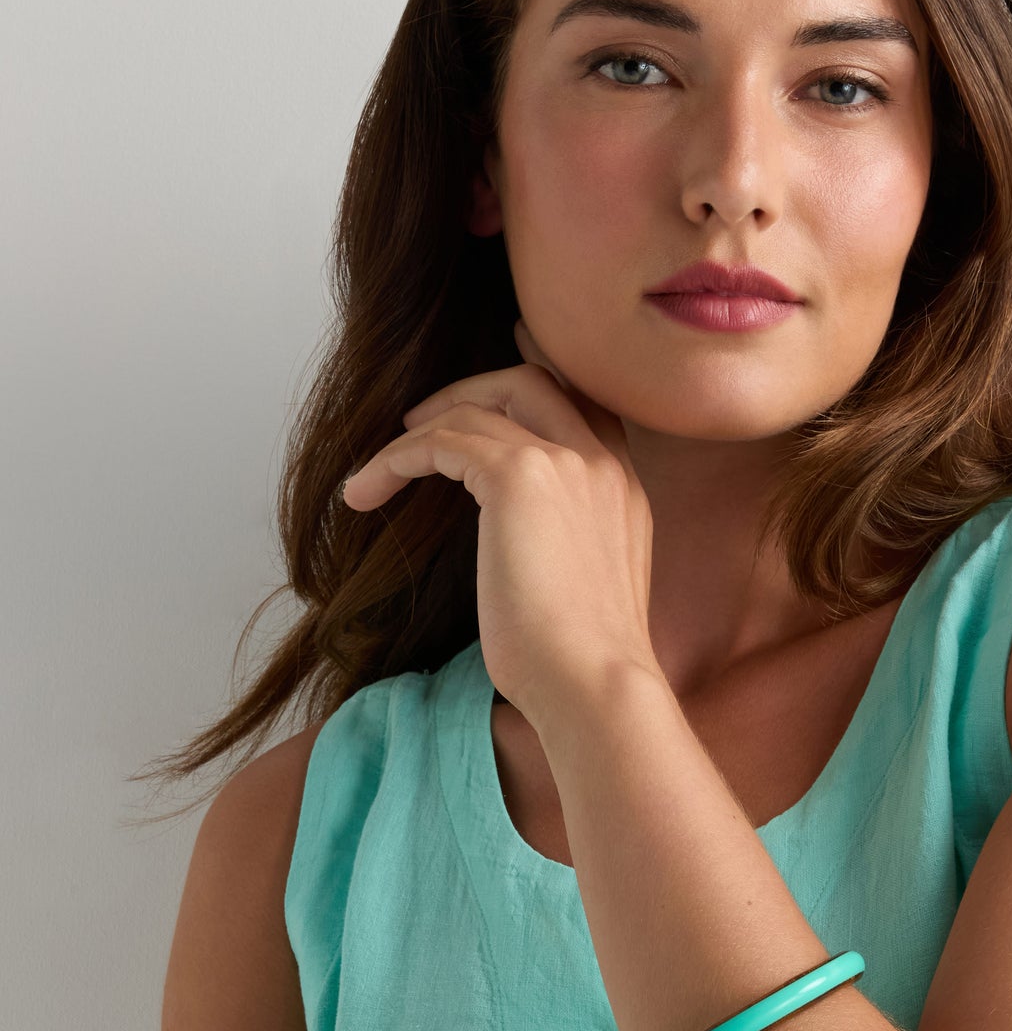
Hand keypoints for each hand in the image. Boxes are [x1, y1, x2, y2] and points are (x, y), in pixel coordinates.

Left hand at [341, 320, 659, 727]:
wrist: (596, 682)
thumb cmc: (582, 665)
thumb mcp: (586, 591)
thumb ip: (568, 549)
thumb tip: (527, 558)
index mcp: (625, 490)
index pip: (588, 405)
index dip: (544, 375)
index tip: (512, 349)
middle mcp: (603, 464)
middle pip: (533, 382)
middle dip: (471, 391)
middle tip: (424, 421)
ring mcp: (567, 462)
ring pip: (480, 405)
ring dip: (421, 431)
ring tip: (380, 470)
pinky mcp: (520, 476)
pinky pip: (440, 441)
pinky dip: (396, 460)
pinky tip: (367, 492)